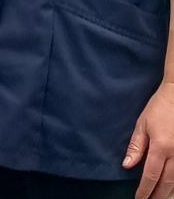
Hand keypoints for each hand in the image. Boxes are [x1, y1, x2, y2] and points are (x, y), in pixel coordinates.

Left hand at [124, 82, 173, 198]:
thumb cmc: (159, 108)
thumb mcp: (142, 124)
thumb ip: (136, 146)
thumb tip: (127, 166)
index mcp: (160, 147)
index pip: (151, 175)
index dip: (145, 189)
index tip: (139, 198)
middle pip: (167, 182)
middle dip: (158, 195)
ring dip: (170, 192)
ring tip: (161, 198)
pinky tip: (173, 187)